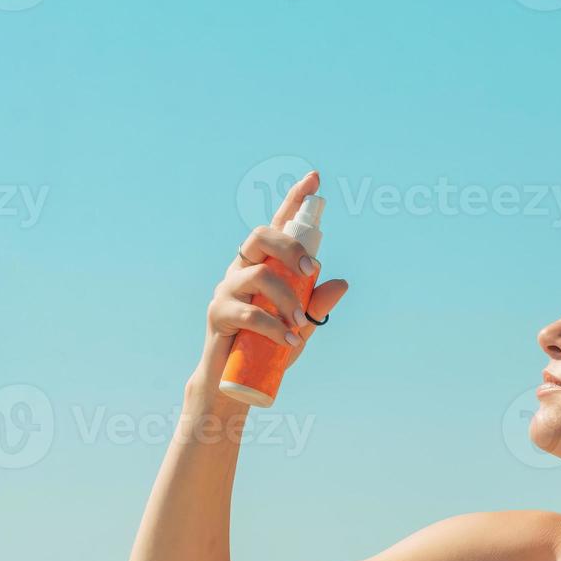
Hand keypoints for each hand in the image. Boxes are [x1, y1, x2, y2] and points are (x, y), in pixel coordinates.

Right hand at [197, 171, 348, 384]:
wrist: (233, 382)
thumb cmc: (267, 348)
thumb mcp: (299, 326)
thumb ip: (316, 305)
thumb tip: (342, 283)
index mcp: (263, 264)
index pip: (277, 225)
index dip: (294, 200)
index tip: (315, 178)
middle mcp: (242, 268)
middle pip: (261, 236)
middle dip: (291, 247)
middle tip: (311, 270)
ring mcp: (227, 288)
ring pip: (260, 275)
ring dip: (287, 299)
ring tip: (299, 326)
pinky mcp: (218, 313)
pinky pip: (249, 312)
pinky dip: (274, 326)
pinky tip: (289, 340)